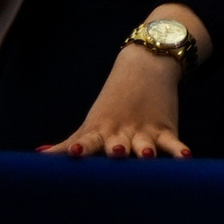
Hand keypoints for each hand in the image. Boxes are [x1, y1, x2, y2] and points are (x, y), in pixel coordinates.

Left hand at [45, 28, 197, 157]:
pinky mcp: (165, 130)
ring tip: (147, 154)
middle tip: (117, 152)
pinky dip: (179, 149)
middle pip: (118, 143)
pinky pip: (173, 142)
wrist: (146, 67)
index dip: (81, 146)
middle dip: (116, 149)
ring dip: (145, 148)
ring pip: (145, 142)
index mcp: (100, 131)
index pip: (89, 140)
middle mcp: (121, 132)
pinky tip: (185, 157)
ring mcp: (144, 130)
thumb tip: (38, 154)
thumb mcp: (93, 123)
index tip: (75, 151)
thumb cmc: (114, 105)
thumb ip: (70, 141)